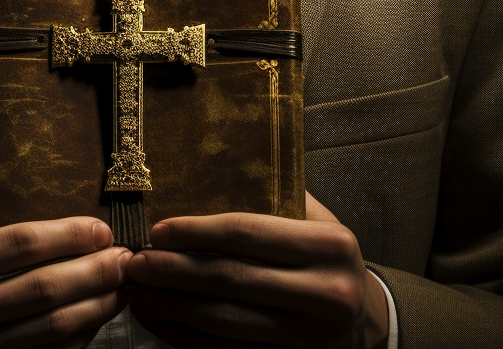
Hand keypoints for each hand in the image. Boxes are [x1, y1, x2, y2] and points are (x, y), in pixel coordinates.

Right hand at [0, 172, 131, 348]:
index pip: (18, 245)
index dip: (69, 235)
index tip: (100, 229)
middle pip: (42, 289)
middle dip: (95, 272)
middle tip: (124, 259)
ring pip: (50, 330)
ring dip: (96, 307)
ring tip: (120, 288)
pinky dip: (77, 339)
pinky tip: (95, 320)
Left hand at [126, 192, 388, 348]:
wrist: (367, 321)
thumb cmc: (328, 261)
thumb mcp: (319, 222)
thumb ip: (276, 198)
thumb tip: (205, 170)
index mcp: (330, 245)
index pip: (246, 232)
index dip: (194, 231)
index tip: (157, 230)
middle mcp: (326, 292)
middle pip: (228, 278)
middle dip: (171, 271)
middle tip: (135, 263)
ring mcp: (310, 337)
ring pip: (222, 321)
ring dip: (171, 307)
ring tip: (140, 293)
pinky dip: (187, 339)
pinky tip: (163, 323)